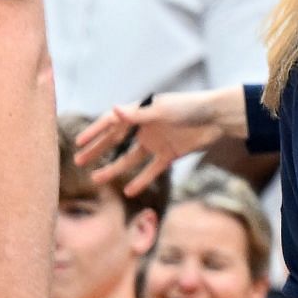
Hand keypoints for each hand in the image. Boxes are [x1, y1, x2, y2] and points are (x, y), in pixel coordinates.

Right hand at [74, 89, 236, 196]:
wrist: (219, 117)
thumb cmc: (191, 107)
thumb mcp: (162, 110)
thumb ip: (138, 115)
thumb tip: (113, 110)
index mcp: (142, 112)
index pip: (112, 121)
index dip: (95, 131)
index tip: (78, 142)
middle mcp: (146, 127)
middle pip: (117, 140)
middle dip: (98, 149)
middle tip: (79, 161)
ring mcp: (157, 142)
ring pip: (131, 158)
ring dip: (115, 168)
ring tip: (97, 179)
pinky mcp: (171, 154)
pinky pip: (152, 169)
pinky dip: (141, 180)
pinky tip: (128, 190)